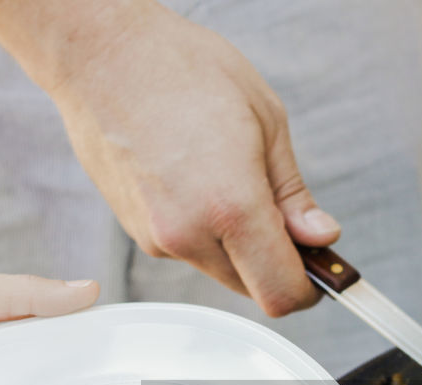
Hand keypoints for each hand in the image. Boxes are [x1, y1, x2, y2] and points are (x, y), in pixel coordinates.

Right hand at [31, 0, 338, 316]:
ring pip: (221, 269)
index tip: (321, 270)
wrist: (100, 54)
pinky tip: (197, 178)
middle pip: (252, 288)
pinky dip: (206, 230)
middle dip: (276, 263)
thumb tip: (320, 236)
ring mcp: (156, 238)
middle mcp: (188, 235)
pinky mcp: (136, 232)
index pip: (281, 293)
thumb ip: (293, 193)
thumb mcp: (265, 120)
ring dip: (239, 245)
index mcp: (230, 207)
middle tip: (285, 215)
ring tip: (229, 177)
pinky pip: (189, 250)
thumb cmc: (180, 69)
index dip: (310, 289)